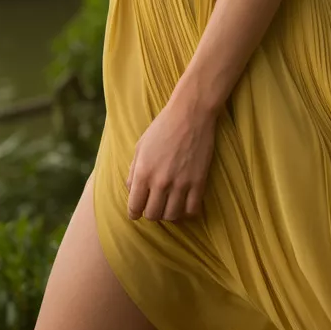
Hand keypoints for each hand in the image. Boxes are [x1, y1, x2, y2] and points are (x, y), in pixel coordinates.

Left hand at [126, 98, 217, 222]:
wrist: (190, 113)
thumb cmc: (163, 127)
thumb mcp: (140, 146)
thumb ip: (133, 171)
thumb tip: (131, 191)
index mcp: (143, 172)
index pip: (134, 207)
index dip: (134, 213)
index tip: (138, 211)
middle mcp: (160, 182)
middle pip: (152, 215)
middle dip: (151, 213)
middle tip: (155, 205)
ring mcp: (181, 183)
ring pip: (172, 216)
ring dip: (169, 213)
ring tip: (170, 204)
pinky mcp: (199, 182)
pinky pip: (192, 210)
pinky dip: (187, 211)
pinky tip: (185, 202)